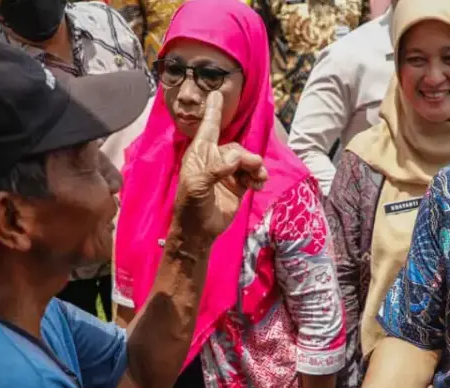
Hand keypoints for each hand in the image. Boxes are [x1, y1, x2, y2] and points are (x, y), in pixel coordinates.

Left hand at [174, 91, 267, 241]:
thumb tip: (235, 158)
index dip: (213, 112)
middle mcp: (215, 160)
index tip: (215, 94)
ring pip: (247, 160)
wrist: (200, 232)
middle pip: (235, 148)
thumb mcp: (197, 185)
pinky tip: (258, 184)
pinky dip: (258, 177)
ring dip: (255, 167)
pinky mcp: (238, 186)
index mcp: (200, 155)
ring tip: (258, 177)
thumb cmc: (191, 206)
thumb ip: (215, 168)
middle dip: (245, 156)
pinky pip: (253, 174)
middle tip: (253, 166)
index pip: (208, 128)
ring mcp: (228, 173)